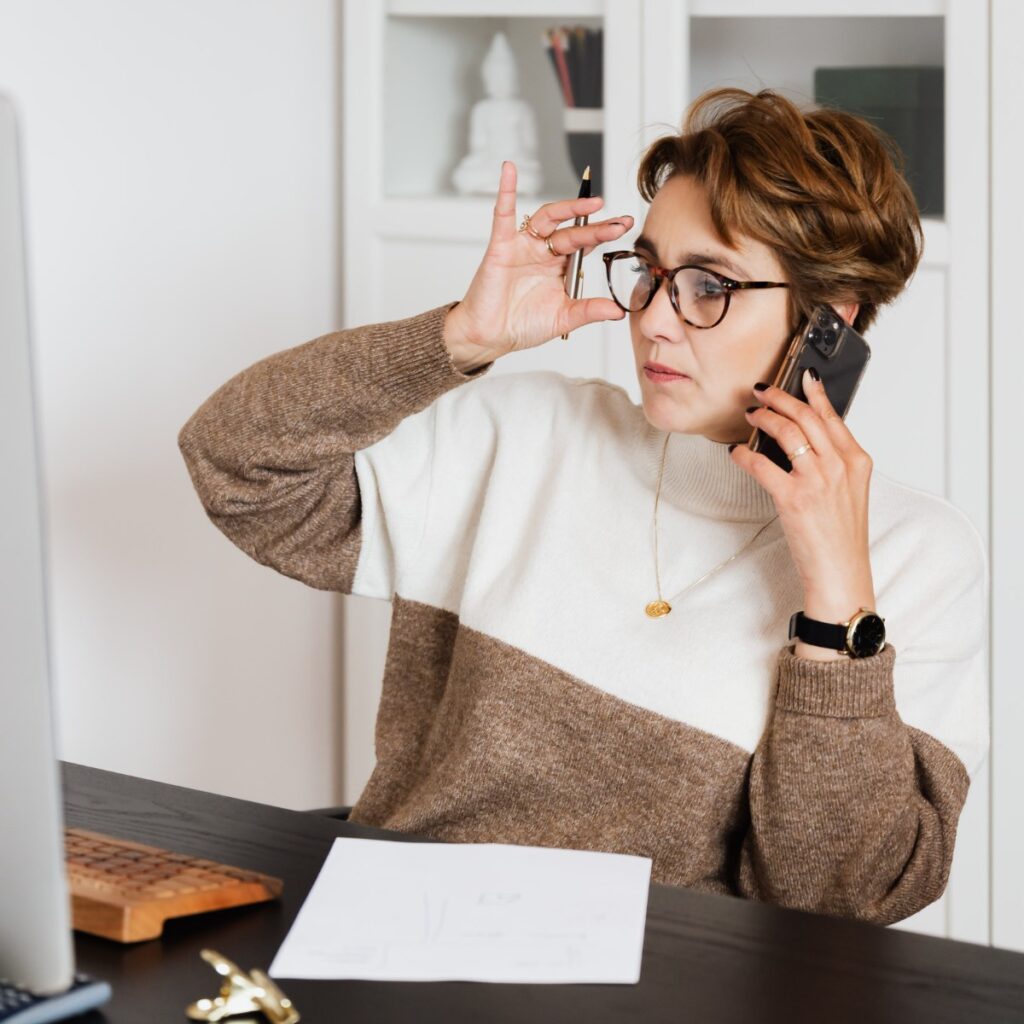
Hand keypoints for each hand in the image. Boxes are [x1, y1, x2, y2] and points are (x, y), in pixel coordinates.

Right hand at [443, 161, 633, 362]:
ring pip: (548, 218)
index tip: (626, 225)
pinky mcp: (501, 247)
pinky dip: (506, 191)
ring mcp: (523, 246)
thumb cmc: (523, 325)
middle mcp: (544, 252)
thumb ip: (589, 311)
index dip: (605, 233)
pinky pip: (503, 215)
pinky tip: (509, 170)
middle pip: (573, 231)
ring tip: (591, 203)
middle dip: (597, 226)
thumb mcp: (563, 318)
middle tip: (619, 223)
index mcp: (560, 266)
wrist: (491, 336)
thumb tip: (619, 311)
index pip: (586, 244)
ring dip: (569, 208)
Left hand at [730, 369, 876, 623]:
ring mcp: (817, 480)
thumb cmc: (841, 536)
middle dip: (780, 398)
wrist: (841, 572)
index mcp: (857, 461)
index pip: (832, 415)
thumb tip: (806, 439)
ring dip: (762, 418)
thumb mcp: (850, 492)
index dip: (813, 393)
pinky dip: (744, 454)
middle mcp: (839, 466)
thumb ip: (834, 463)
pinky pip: (761, 464)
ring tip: (749, 415)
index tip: (800, 375)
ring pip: (786, 431)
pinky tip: (737, 452)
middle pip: (806, 416)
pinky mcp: (794, 498)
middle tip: (761, 391)